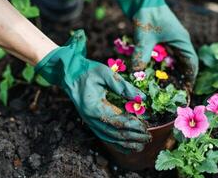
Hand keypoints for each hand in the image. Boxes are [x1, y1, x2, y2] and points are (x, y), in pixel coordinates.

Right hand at [35, 30, 150, 152]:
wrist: (69, 75)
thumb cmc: (87, 71)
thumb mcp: (105, 73)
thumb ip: (123, 86)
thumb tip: (142, 98)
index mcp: (94, 108)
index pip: (117, 122)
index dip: (133, 126)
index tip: (146, 125)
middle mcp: (90, 119)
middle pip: (115, 134)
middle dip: (133, 137)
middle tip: (148, 137)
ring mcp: (90, 122)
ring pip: (110, 139)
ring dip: (127, 143)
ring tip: (141, 145)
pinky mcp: (92, 122)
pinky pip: (105, 137)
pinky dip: (117, 143)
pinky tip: (128, 146)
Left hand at [116, 0, 198, 89]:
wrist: (142, 0)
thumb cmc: (147, 15)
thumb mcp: (144, 36)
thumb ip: (141, 54)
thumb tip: (136, 73)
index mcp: (182, 41)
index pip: (191, 63)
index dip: (190, 78)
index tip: (186, 91)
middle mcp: (179, 43)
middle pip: (184, 65)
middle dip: (180, 79)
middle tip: (174, 93)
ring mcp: (172, 42)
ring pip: (176, 63)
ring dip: (172, 74)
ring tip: (166, 87)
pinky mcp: (163, 42)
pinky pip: (167, 58)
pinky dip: (163, 68)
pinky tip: (156, 76)